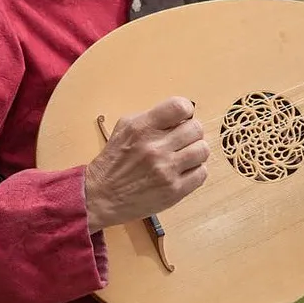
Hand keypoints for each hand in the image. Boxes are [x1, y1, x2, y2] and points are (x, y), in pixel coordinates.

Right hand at [83, 96, 209, 232]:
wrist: (100, 196)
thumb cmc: (114, 161)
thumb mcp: (124, 128)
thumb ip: (151, 118)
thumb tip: (180, 114)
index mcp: (142, 128)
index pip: (180, 107)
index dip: (186, 111)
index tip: (182, 118)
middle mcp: (155, 147)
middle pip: (196, 128)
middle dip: (191, 133)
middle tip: (182, 140)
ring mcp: (166, 170)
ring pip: (202, 150)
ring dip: (196, 152)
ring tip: (184, 156)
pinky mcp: (174, 190)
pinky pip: (201, 173)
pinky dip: (195, 171)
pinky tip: (183, 171)